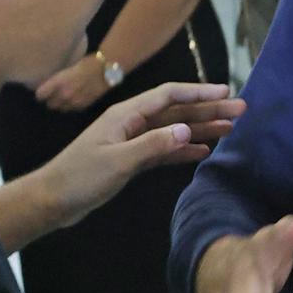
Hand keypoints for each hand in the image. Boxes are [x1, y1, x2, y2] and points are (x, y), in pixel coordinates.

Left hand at [35, 53, 108, 113]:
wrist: (107, 70)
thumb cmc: (88, 62)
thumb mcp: (70, 67)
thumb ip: (61, 78)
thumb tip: (53, 83)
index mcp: (58, 82)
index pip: (40, 94)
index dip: (40, 93)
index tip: (42, 91)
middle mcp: (64, 94)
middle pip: (50, 104)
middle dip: (50, 100)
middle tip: (53, 95)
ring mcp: (74, 102)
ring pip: (61, 109)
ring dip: (61, 104)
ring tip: (64, 98)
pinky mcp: (84, 105)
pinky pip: (73, 109)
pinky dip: (71, 106)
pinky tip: (75, 99)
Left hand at [37, 81, 241, 227]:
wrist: (52, 200)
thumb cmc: (79, 178)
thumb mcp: (117, 161)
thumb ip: (152, 145)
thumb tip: (187, 130)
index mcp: (125, 115)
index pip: (168, 96)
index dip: (198, 93)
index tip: (225, 92)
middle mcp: (131, 123)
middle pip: (176, 111)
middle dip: (208, 110)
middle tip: (240, 110)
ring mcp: (131, 141)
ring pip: (173, 130)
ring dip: (200, 129)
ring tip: (230, 129)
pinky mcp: (131, 160)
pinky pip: (164, 149)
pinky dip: (184, 149)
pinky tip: (203, 151)